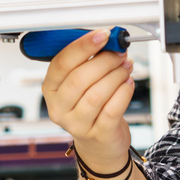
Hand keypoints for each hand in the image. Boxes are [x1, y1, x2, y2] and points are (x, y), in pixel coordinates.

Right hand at [41, 29, 134, 173]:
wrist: (99, 144)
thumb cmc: (91, 108)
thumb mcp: (82, 84)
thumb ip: (89, 61)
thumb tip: (108, 40)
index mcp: (51, 89)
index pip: (61, 63)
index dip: (82, 46)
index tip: (102, 35)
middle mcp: (59, 108)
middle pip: (79, 79)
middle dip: (104, 61)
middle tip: (119, 53)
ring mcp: (76, 124)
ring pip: (96, 94)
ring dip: (115, 75)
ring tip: (126, 67)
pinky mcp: (97, 134)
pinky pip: (111, 110)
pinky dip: (123, 93)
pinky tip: (128, 83)